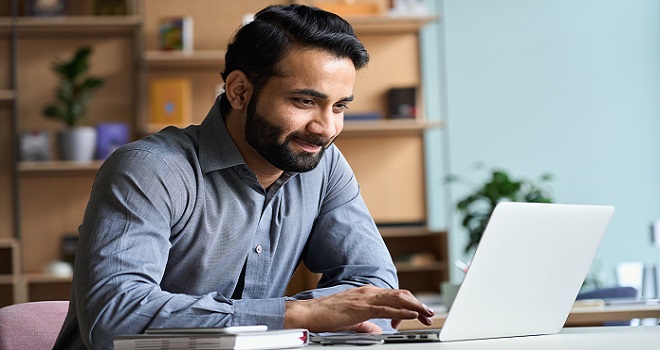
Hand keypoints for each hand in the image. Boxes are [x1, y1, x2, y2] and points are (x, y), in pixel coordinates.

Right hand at [284, 285, 433, 332]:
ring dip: (415, 306)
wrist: (309, 313)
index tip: (418, 315)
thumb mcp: (352, 321)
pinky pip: (387, 308)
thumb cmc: (326, 316)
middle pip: (400, 295)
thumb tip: (378, 330)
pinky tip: (412, 314)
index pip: (394, 296)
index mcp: (367, 294)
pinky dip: (402, 311)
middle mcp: (368, 292)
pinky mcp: (362, 307)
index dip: (409, 304)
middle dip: (417, 304)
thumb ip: (366, 324)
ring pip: (397, 299)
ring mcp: (366, 297)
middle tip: (429, 314)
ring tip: (427, 313)